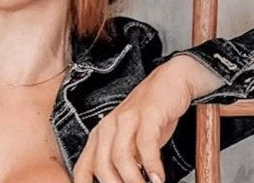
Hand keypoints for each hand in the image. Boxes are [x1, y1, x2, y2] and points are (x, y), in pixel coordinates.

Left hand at [73, 56, 210, 182]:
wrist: (171, 82)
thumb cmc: (151, 117)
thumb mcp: (131, 142)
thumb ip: (123, 163)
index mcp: (99, 136)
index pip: (83, 169)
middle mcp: (108, 127)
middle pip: (102, 167)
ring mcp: (126, 119)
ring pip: (121, 158)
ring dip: (134, 181)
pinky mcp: (147, 115)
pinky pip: (146, 145)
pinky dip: (153, 166)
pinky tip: (159, 178)